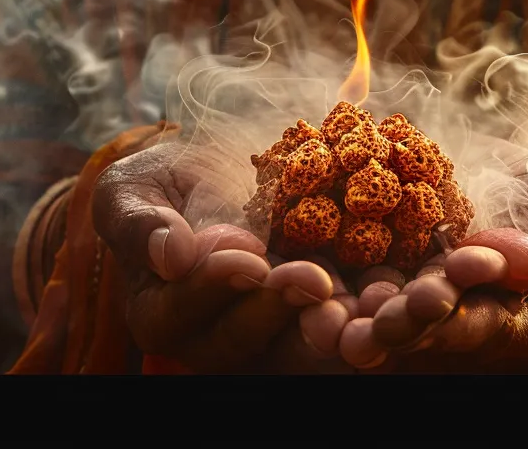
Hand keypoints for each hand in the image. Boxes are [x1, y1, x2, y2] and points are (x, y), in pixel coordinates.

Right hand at [94, 140, 353, 372]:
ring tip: (360, 304)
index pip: (182, 311)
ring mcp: (272, 335)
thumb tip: (170, 255)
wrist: (215, 179)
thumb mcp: (131, 192)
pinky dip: (372, 314)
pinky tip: (395, 294)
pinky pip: (347, 327)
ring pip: (300, 348)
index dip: (214, 287)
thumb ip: (140, 225)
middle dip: (281, 309)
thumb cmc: (162, 186)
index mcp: (161, 314)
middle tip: (310, 279)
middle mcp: (214, 339)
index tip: (243, 257)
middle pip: (246, 340)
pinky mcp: (320, 318)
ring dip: (334, 328)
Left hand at [336, 142, 527, 371]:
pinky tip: (302, 281)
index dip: (462, 314)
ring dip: (355, 320)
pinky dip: (334, 286)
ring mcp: (430, 306)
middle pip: (432, 333)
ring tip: (322, 317)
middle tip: (362, 325)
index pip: (493, 326)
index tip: (434, 294)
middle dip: (398, 327)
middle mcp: (473, 325)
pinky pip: (363, 284)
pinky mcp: (397, 275)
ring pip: (390, 320)